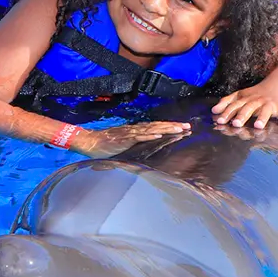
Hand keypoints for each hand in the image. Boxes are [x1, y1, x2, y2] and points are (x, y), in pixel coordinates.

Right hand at [75, 121, 190, 158]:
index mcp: (135, 132)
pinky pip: (138, 136)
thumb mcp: (123, 147)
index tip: (183, 127)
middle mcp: (134, 130)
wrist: (89, 142)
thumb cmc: (105, 147)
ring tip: (178, 129)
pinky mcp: (123, 139)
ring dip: (165, 129)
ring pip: (151, 129)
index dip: (169, 126)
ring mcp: (129, 133)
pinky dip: (148, 135)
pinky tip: (158, 135)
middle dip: (173, 126)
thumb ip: (134, 147)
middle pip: (157, 126)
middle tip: (188, 126)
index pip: (156, 127)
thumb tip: (147, 150)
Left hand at [211, 84, 277, 131]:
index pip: (235, 106)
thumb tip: (213, 111)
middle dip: (242, 115)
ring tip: (258, 126)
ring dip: (262, 118)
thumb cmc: (257, 93)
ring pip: (266, 111)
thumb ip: (227, 102)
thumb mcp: (241, 95)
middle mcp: (258, 101)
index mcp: (247, 99)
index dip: (227, 113)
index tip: (220, 120)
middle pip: (249, 108)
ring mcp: (270, 104)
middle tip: (236, 124)